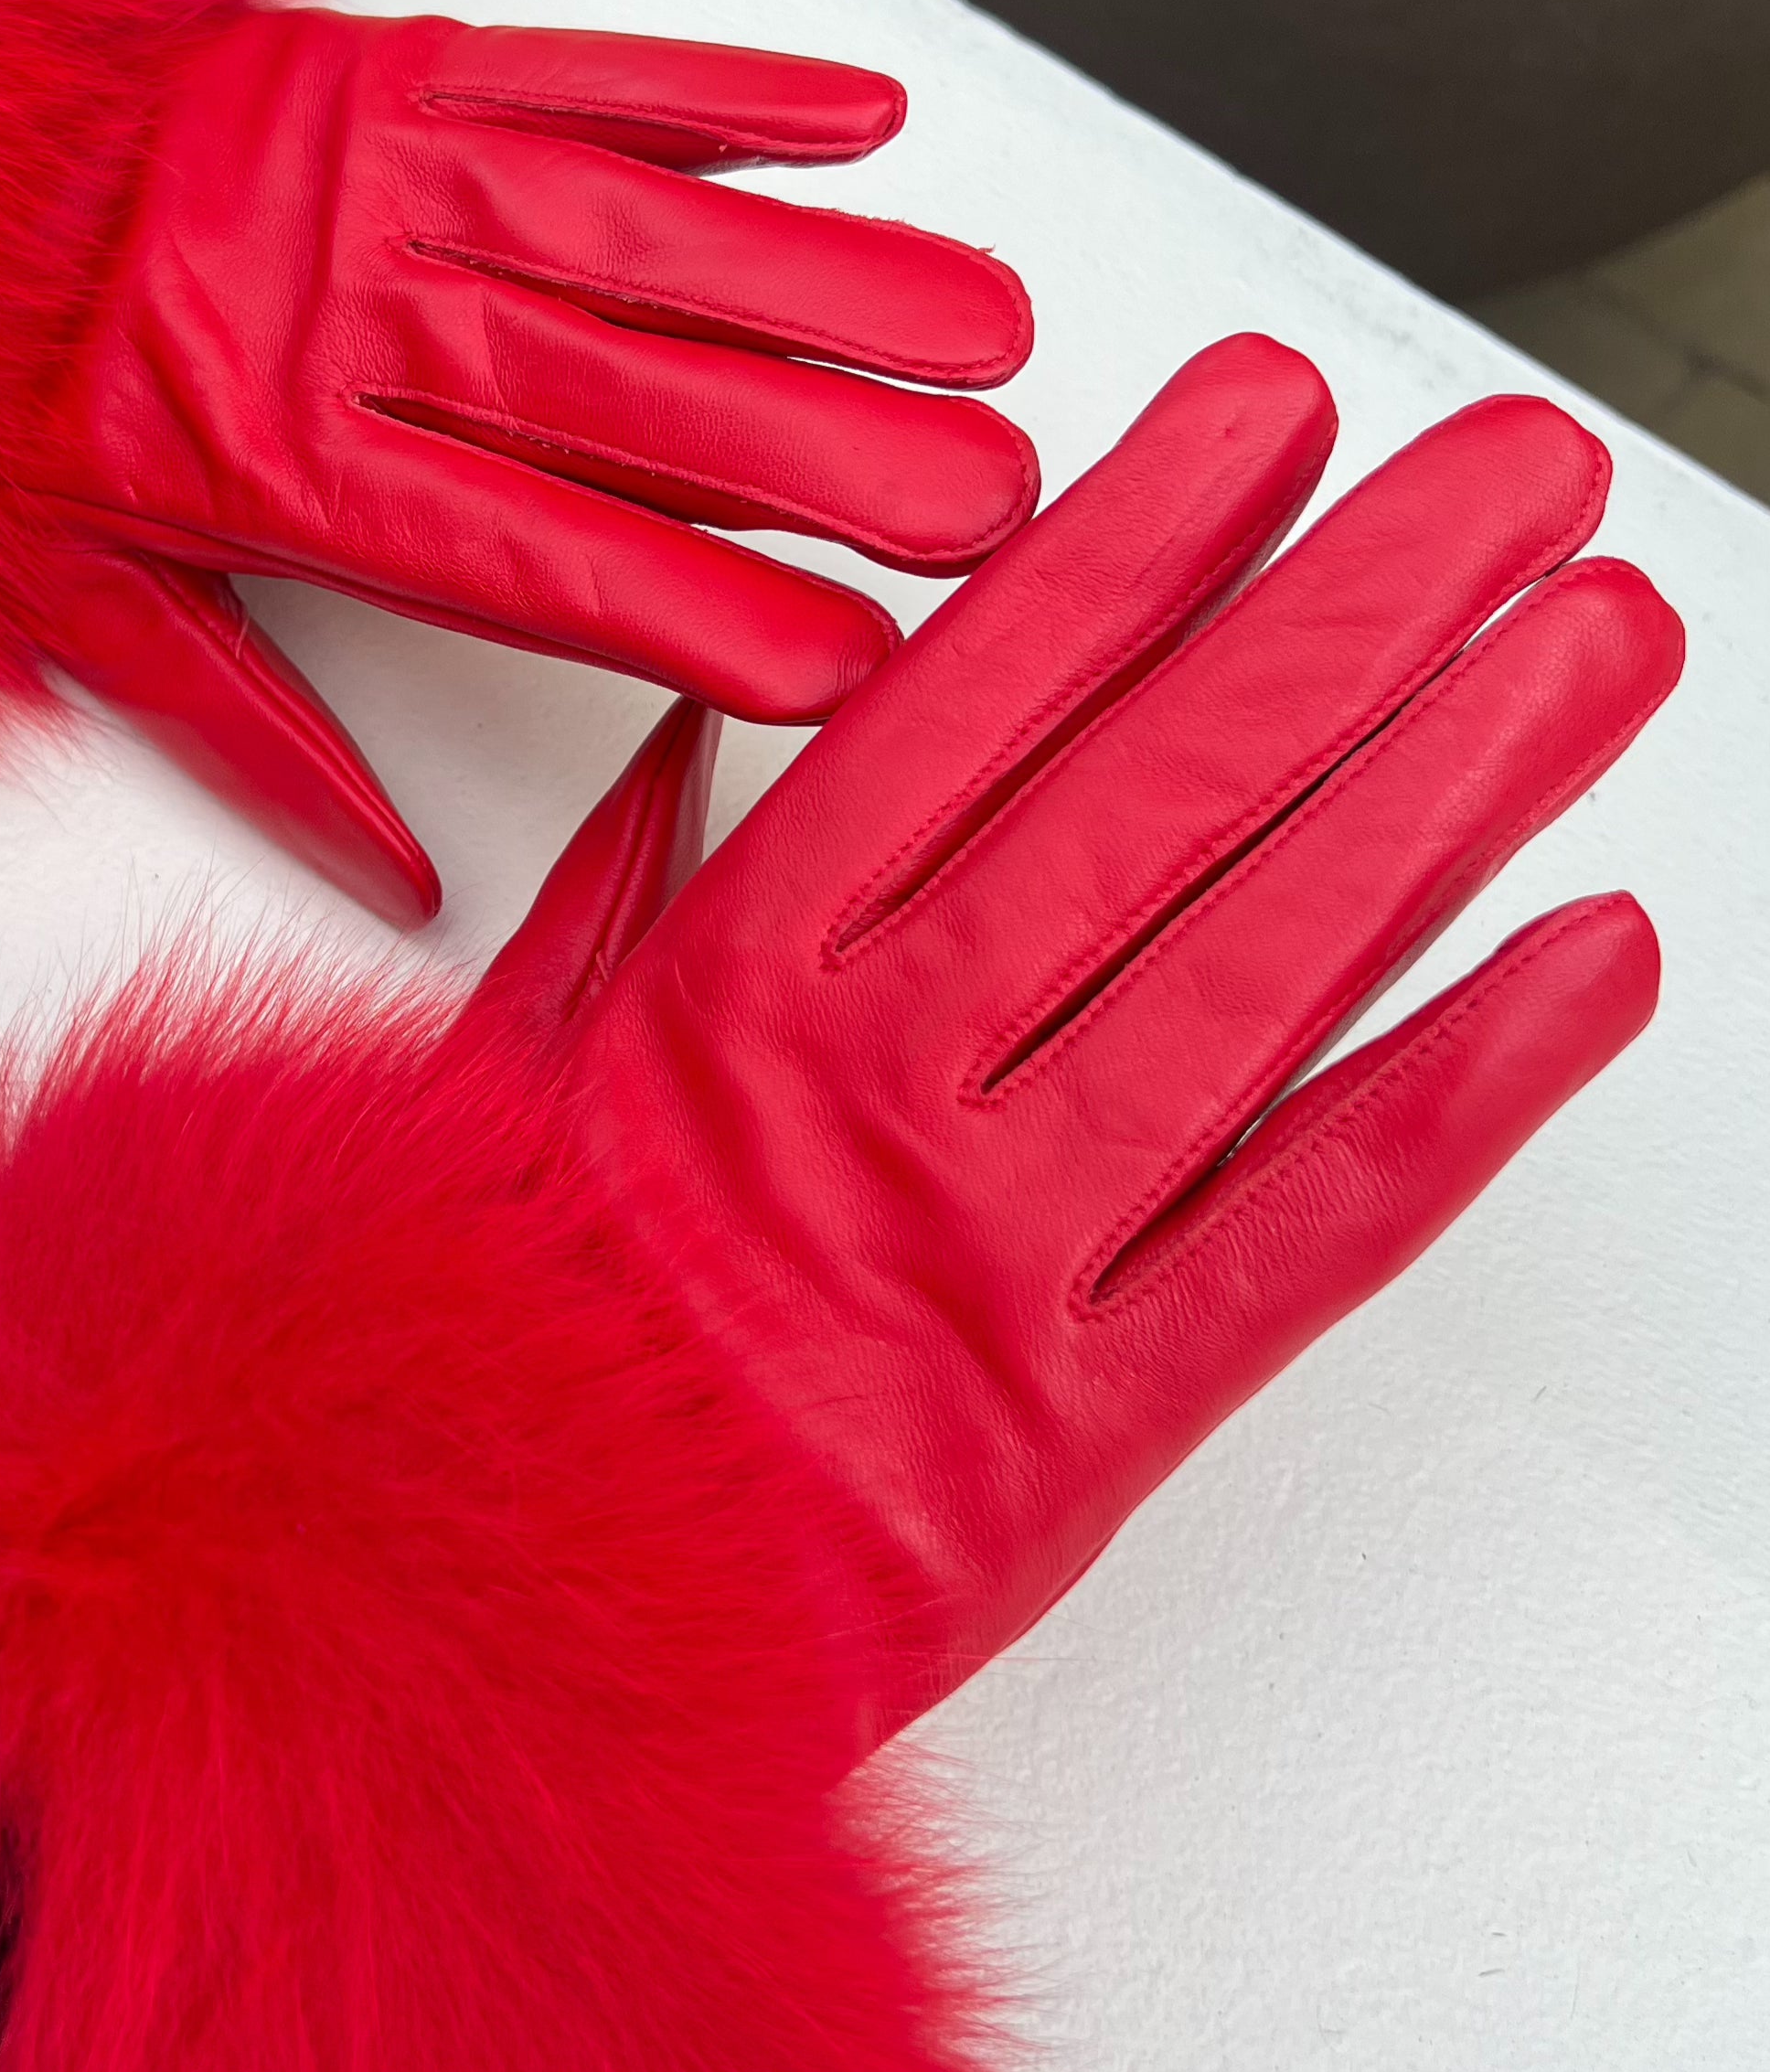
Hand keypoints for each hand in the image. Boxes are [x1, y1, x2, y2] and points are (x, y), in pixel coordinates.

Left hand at [35, 11, 1032, 918]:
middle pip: (623, 401)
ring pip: (635, 237)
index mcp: (286, 472)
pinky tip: (860, 125)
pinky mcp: (389, 66)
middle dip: (820, 452)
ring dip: (824, 280)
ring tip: (985, 331)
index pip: (531, 559)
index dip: (693, 610)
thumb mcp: (84, 607)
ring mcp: (383, 182)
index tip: (845, 663)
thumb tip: (399, 885)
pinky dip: (715, 90)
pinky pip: (574, 72)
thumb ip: (262, 744)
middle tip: (986, 505)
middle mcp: (357, 322)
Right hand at [484, 333, 1681, 1731]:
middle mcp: (881, 1089)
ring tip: (1591, 653)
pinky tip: (1587, 961)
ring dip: (1453, 794)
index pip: (976, 713)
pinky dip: (1462, 1089)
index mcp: (731, 991)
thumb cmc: (486, 1371)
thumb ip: (616, 892)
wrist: (480, 1649)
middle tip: (1508, 481)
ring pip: (1266, 976)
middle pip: (1162, 800)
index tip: (1267, 422)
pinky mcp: (1086, 1423)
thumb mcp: (501, 1092)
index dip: (1142, 546)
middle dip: (1361, 610)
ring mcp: (994, 1249)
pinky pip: (1308, 1229)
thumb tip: (706, 735)